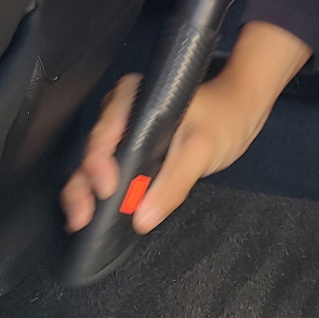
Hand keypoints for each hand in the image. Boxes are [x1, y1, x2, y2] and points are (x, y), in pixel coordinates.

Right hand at [61, 70, 273, 234]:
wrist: (238, 113)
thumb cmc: (222, 119)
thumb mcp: (200, 151)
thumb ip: (172, 184)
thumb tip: (142, 218)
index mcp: (134, 99)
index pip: (107, 130)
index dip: (100, 161)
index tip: (107, 189)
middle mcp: (121, 112)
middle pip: (93, 148)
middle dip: (84, 182)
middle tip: (83, 214)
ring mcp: (123, 132)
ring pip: (94, 161)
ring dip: (84, 190)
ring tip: (81, 218)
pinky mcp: (130, 150)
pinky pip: (107, 170)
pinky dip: (97, 191)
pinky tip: (90, 213)